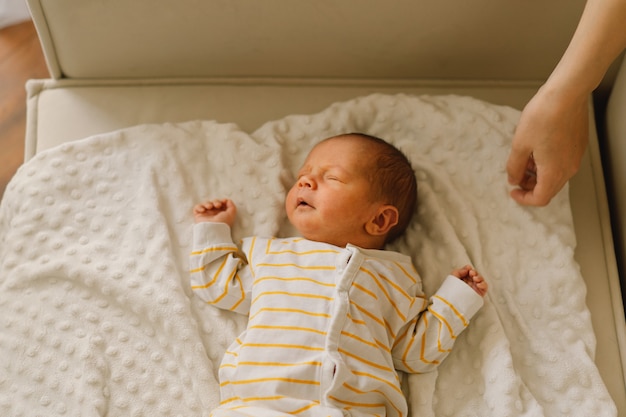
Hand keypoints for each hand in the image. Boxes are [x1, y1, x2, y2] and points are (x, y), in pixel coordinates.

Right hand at [193, 199, 236, 225]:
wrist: (213, 229)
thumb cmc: (223, 222)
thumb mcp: (231, 214)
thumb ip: (231, 206)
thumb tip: (227, 200)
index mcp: (220, 213)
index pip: (220, 204)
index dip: (221, 201)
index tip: (223, 201)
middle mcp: (213, 214)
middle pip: (213, 202)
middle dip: (215, 201)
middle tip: (217, 205)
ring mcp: (206, 214)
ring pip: (205, 204)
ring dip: (207, 203)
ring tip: (209, 207)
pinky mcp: (199, 216)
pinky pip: (196, 208)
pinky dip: (199, 207)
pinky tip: (203, 210)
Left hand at [452, 265, 487, 296]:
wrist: (453, 302)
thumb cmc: (451, 290)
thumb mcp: (453, 277)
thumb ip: (460, 271)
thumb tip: (468, 267)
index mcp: (464, 279)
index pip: (469, 272)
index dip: (470, 269)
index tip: (468, 269)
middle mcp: (470, 283)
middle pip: (476, 275)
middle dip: (474, 272)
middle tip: (471, 273)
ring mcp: (475, 288)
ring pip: (481, 279)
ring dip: (479, 277)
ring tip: (475, 278)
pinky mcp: (479, 293)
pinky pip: (485, 287)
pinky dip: (483, 284)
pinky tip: (478, 284)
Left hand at [506, 87, 588, 205]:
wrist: (565, 94)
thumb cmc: (543, 116)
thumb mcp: (519, 144)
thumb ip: (514, 167)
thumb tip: (513, 179)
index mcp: (554, 172)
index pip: (540, 199)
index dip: (523, 199)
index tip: (512, 191)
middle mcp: (569, 168)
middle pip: (549, 189)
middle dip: (530, 187)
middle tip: (516, 175)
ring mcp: (575, 157)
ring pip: (556, 177)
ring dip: (538, 175)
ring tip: (524, 159)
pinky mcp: (578, 146)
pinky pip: (562, 164)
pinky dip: (548, 164)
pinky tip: (536, 149)